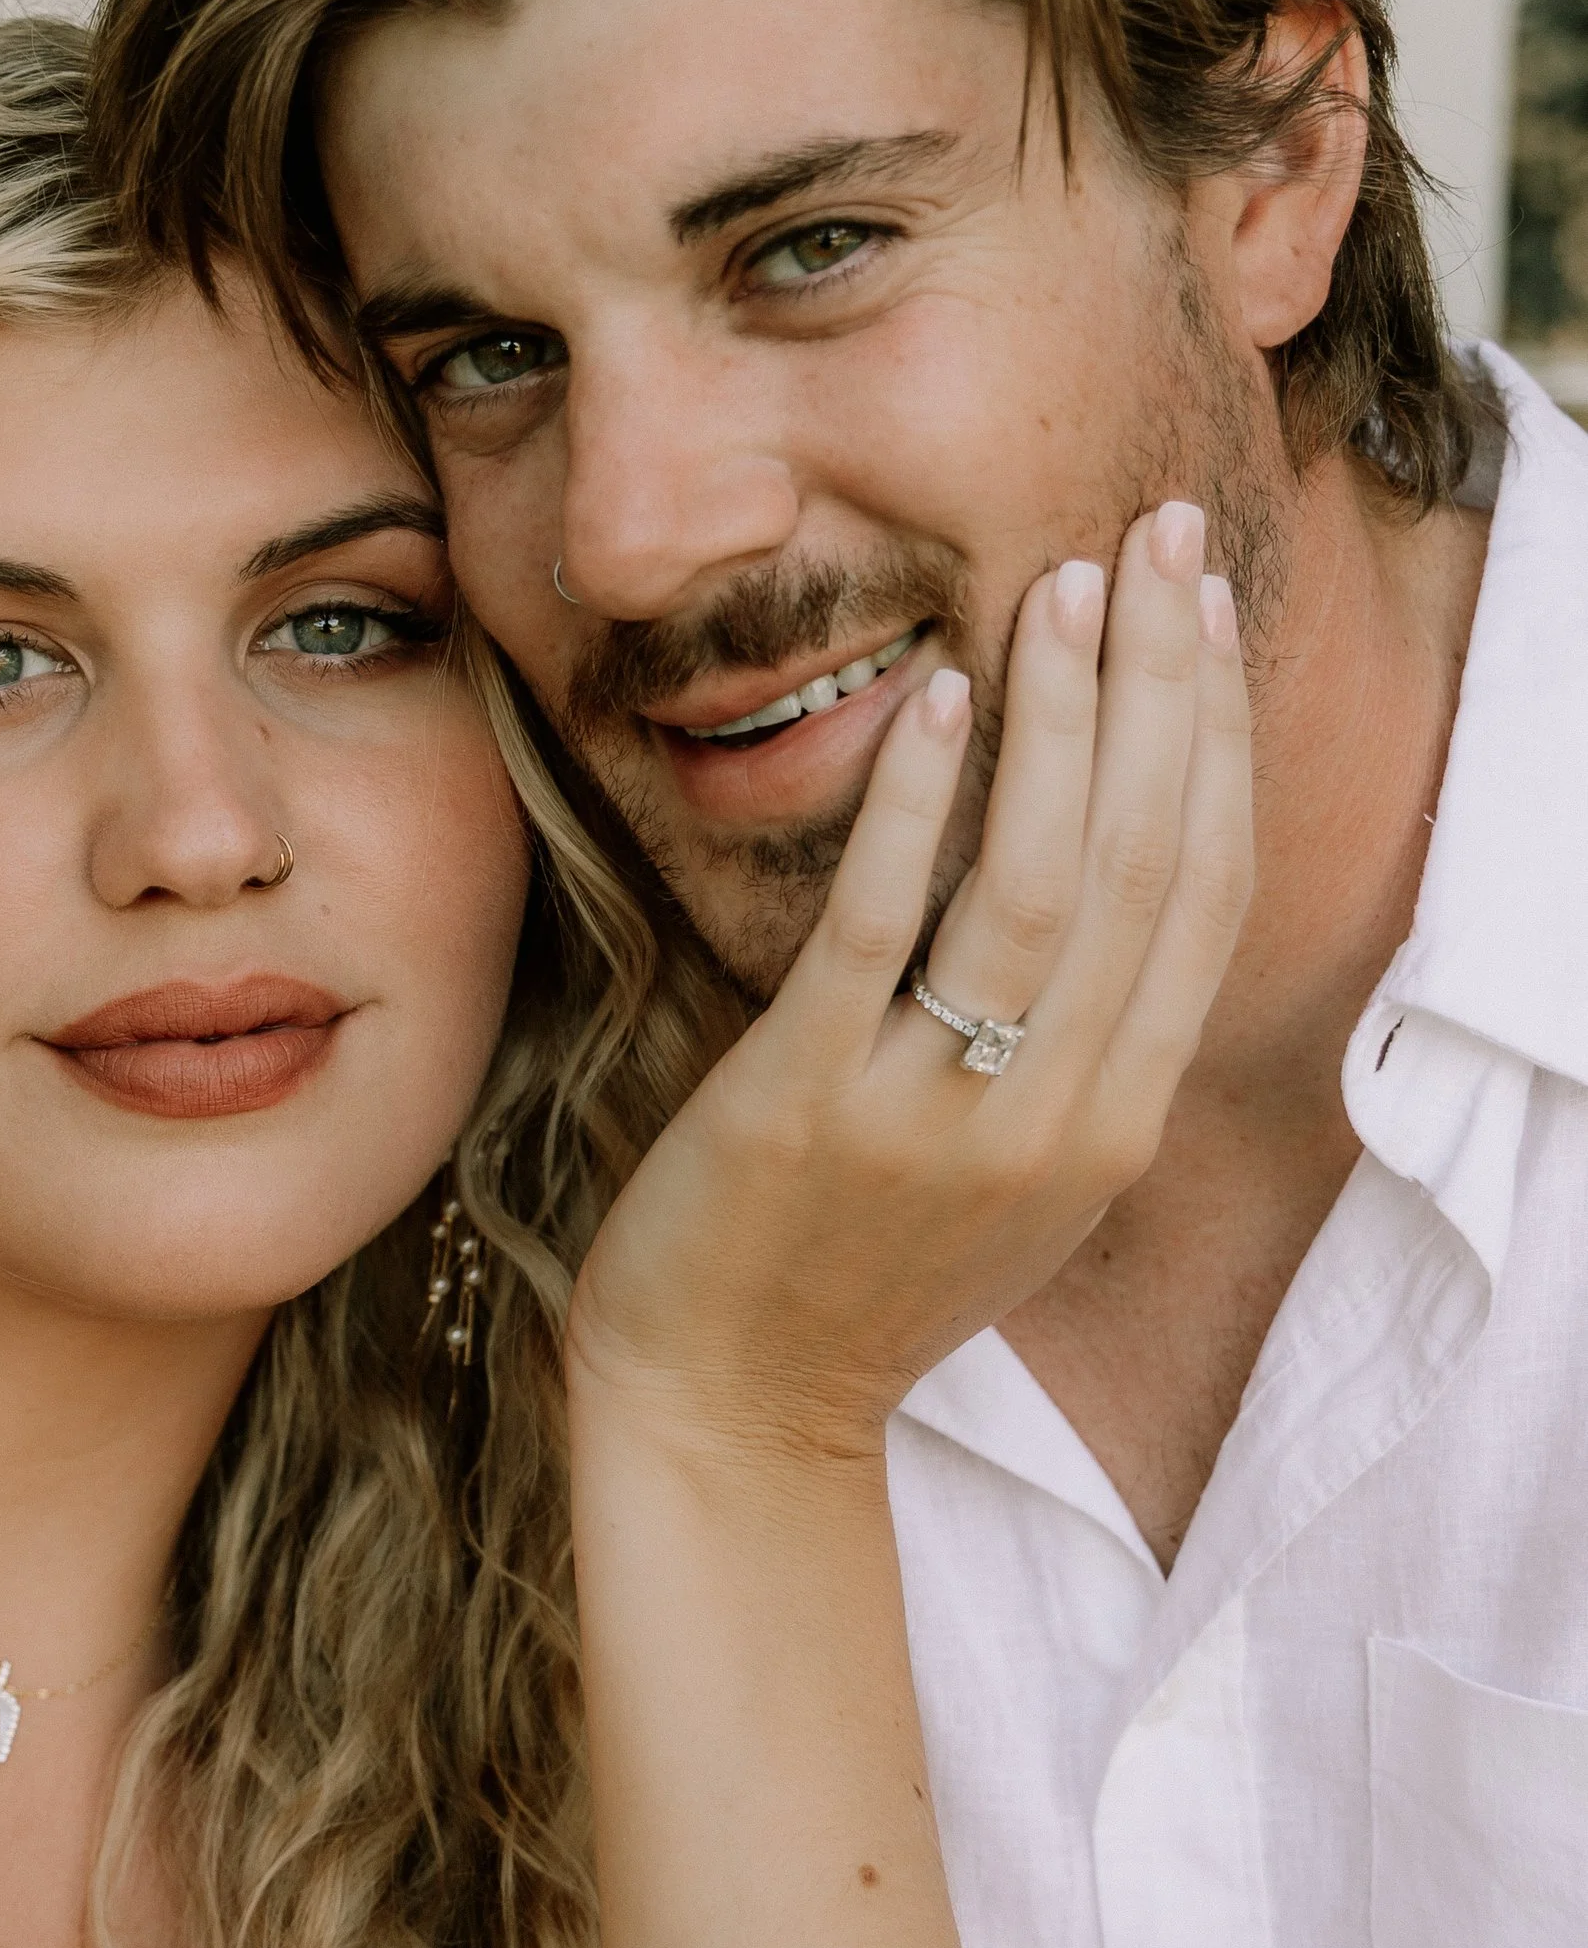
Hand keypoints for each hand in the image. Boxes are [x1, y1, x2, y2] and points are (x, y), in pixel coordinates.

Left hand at [566, 502, 1251, 1466]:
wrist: (732, 1408)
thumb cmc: (860, 1273)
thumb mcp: (1018, 1175)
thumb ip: (1076, 1043)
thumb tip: (1111, 877)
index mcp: (1116, 1121)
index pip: (1204, 893)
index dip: (1215, 736)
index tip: (1204, 610)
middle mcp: (1055, 1116)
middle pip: (1146, 861)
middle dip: (1164, 683)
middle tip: (1158, 538)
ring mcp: (936, 1114)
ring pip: (1039, 883)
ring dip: (1065, 716)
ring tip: (1064, 585)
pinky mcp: (811, 1102)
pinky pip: (883, 927)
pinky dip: (922, 800)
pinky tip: (939, 692)